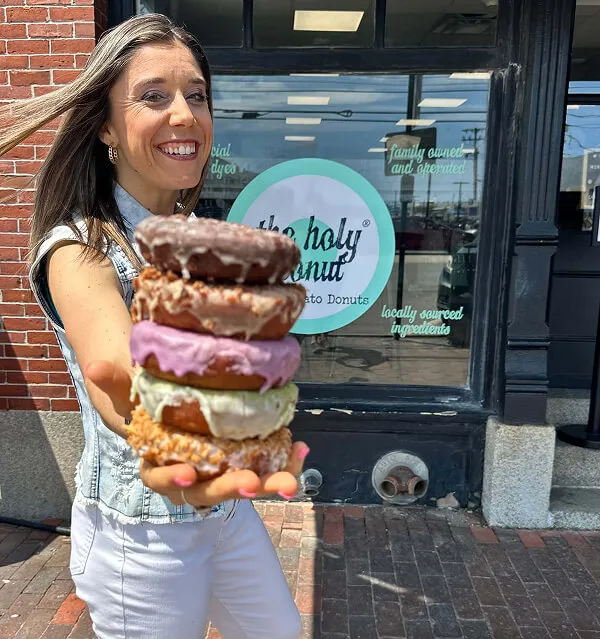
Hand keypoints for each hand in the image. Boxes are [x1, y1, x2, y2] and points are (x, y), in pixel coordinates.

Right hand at [85, 360, 309, 505]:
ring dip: (269, 483)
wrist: (176, 410)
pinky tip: (302, 448)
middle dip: (231, 489)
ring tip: (291, 479)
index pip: (161, 479)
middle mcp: (191, 477)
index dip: (175, 478)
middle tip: (253, 483)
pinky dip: (284, 461)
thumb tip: (94, 363)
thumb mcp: (135, 394)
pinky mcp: (245, 463)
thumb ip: (119, 384)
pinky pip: (265, 468)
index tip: (192, 472)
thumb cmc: (152, 407)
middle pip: (208, 492)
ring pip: (243, 486)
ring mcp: (220, 473)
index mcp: (159, 464)